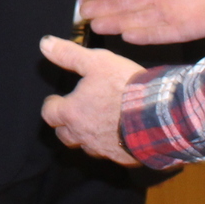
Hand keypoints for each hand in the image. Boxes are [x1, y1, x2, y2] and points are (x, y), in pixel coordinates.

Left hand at [37, 36, 142, 165]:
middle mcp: (83, 135)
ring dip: (88, 137)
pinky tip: (121, 136)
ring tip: (97, 124)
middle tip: (74, 114)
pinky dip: (112, 146)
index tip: (57, 100)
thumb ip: (69, 54)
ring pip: (87, 147)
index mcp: (72, 113)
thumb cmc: (125, 87)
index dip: (52, 106)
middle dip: (66, 125)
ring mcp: (103, 149)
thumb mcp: (96, 61)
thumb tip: (45, 44)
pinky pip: (111, 155)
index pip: (49, 114)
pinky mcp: (123, 159)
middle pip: (64, 136)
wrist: (159, 114)